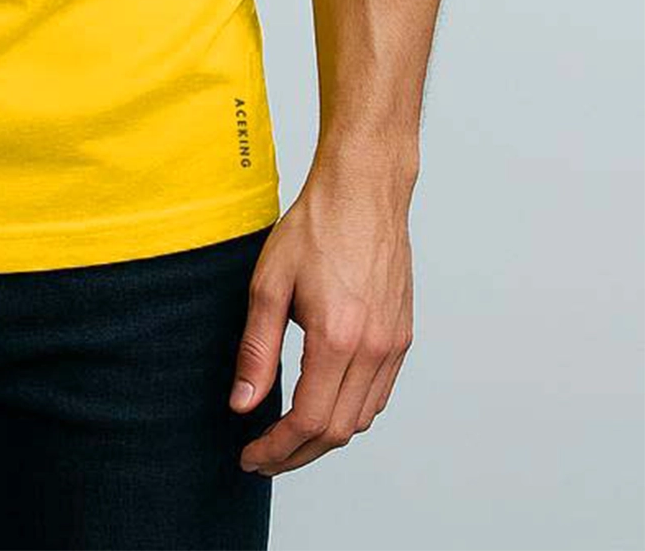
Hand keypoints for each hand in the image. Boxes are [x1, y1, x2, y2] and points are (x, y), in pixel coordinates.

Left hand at [228, 154, 414, 475]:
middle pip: (336, 431)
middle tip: (262, 457)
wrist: (363, 189)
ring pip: (361, 418)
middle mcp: (374, 348)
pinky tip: (323, 404)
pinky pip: (378, 394)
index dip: (276, 448)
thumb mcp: (269, 283)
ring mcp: (394, 343)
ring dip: (324, 437)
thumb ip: (256, 349)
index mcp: (338, 338)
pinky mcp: (402, 335)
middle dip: (296, 454)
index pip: (308, 420)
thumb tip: (243, 403)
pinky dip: (350, 412)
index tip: (250, 457)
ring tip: (287, 436)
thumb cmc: (315, 226)